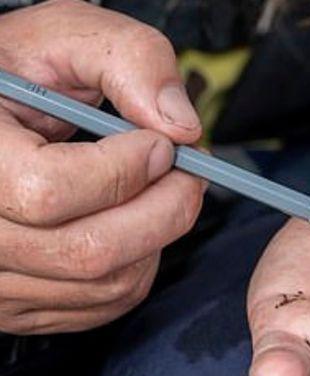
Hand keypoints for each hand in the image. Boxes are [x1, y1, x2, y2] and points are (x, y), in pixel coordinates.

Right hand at [0, 0, 203, 333]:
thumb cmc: (23, 76)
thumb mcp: (66, 40)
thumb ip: (130, 62)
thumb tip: (182, 127)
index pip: (51, 191)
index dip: (125, 170)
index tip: (162, 145)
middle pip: (89, 251)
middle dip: (165, 210)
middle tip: (188, 174)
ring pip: (106, 283)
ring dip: (156, 237)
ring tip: (158, 193)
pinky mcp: (24, 303)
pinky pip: (104, 303)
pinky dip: (140, 264)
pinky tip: (135, 224)